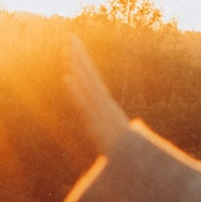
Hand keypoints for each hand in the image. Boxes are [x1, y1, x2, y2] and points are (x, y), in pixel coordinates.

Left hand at [59, 41, 127, 160]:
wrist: (131, 164)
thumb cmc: (127, 153)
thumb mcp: (120, 138)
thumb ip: (123, 130)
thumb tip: (135, 127)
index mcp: (106, 106)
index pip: (93, 81)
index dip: (84, 64)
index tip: (75, 49)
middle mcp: (103, 105)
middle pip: (89, 76)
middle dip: (79, 57)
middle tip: (70, 37)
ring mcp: (99, 113)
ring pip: (86, 85)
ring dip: (77, 67)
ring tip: (66, 50)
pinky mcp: (95, 124)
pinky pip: (84, 105)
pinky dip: (76, 93)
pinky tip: (67, 79)